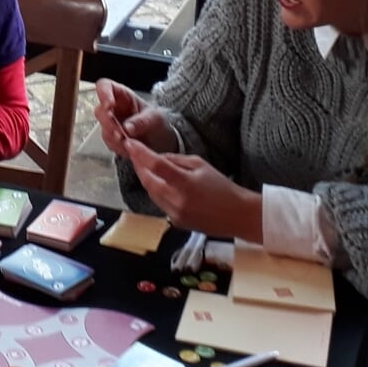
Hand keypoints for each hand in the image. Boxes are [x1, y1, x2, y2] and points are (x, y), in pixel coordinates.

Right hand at [93, 79, 176, 155]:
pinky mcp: (112, 138)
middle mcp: (113, 108)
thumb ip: (142, 121)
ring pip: (103, 128)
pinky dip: (118, 146)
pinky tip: (129, 147)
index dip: (103, 94)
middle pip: (100, 110)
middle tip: (119, 132)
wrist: (161, 138)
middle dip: (108, 122)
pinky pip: (109, 142)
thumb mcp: (155, 117)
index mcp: (122, 95)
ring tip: (128, 142)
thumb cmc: (156, 121)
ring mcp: (111, 123)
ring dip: (114, 137)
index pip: (105, 86)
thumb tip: (127, 127)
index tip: (109, 106)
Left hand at [127, 145, 262, 240]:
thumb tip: (156, 157)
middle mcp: (177, 200)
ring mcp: (174, 214)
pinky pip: (159, 204)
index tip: (130, 144)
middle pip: (147, 181)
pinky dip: (155, 192)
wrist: (237, 215)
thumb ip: (176, 160)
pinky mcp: (175, 222)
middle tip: (134, 154)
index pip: (156, 165)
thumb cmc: (222, 187)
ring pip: (150, 193)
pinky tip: (157, 183)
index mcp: (185, 183)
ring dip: (145, 179)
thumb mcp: (200, 164)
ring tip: (143, 167)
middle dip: (138, 166)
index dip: (140, 153)